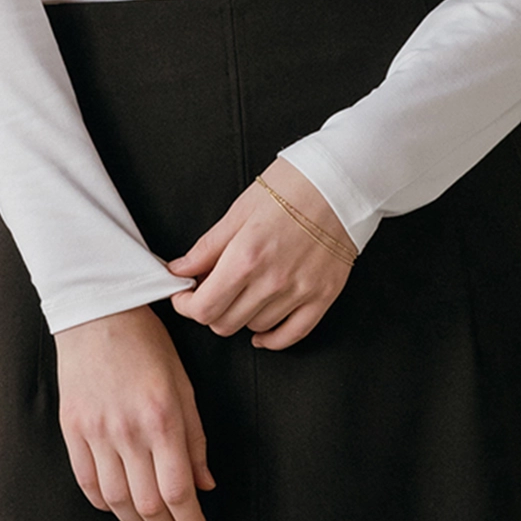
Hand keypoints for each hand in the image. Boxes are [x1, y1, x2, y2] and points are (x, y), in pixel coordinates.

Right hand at [52, 304, 215, 520]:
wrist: (97, 311)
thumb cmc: (146, 341)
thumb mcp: (183, 383)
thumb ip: (195, 437)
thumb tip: (204, 485)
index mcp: (162, 417)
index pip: (179, 491)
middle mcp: (128, 430)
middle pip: (148, 505)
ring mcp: (96, 431)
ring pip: (117, 502)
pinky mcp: (72, 429)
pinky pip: (87, 483)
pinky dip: (105, 504)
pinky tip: (120, 506)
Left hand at [166, 157, 355, 349]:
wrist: (339, 182)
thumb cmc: (291, 186)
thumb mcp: (240, 210)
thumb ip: (207, 247)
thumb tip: (180, 269)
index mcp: (246, 256)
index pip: (204, 307)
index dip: (186, 305)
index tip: (184, 295)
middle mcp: (272, 281)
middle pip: (225, 323)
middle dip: (210, 310)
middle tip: (211, 290)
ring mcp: (299, 292)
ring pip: (254, 328)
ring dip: (240, 315)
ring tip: (242, 292)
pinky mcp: (322, 297)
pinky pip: (292, 335)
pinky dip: (272, 338)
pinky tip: (262, 330)